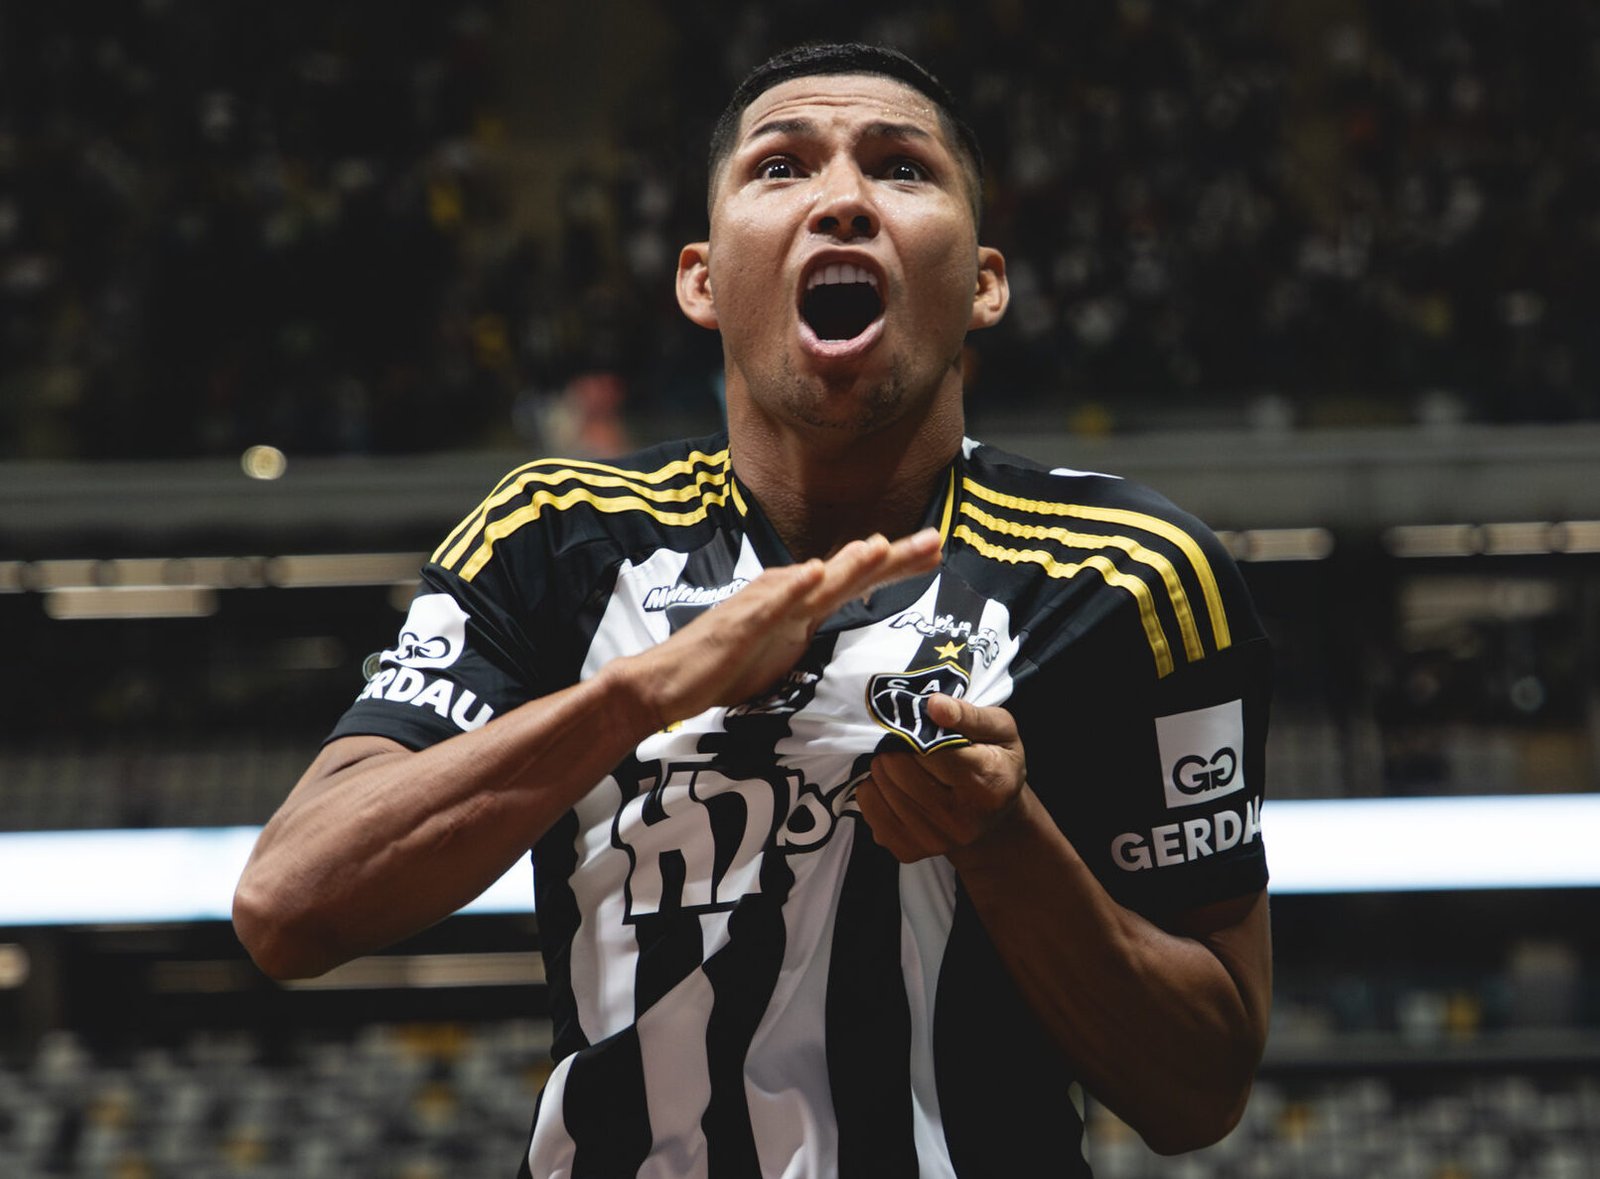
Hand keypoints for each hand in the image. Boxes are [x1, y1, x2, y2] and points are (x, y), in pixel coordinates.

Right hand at [626, 528, 943, 726]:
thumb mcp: (784, 647)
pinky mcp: (738, 625)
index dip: (898, 566)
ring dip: (848, 564)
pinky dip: (793, 588)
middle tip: (935, 540)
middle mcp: (787, 595)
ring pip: (814, 582)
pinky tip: (815, 573)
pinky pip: (769, 605)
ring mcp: (762, 607)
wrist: (668, 682)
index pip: (858, 580)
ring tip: (883, 547)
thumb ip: (812, 624)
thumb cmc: (725, 666)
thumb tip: (839, 606)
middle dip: (893, 556)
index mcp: (802, 603)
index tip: (937, 552)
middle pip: (848, 572)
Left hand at [854, 693, 1027, 862]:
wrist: (994, 816)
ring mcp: (932, 841)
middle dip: (897, 747)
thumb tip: (933, 705)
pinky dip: (874, 789)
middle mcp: (959, 820)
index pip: (929, 748)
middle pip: (898, 767)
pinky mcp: (907, 851)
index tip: (920, 725)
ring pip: (879, 785)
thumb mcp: (1000, 729)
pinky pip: (868, 807)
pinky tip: (895, 786)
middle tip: (908, 744)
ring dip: (884, 767)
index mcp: (986, 784)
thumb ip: (968, 714)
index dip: (917, 730)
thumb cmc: (995, 763)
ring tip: (905, 765)